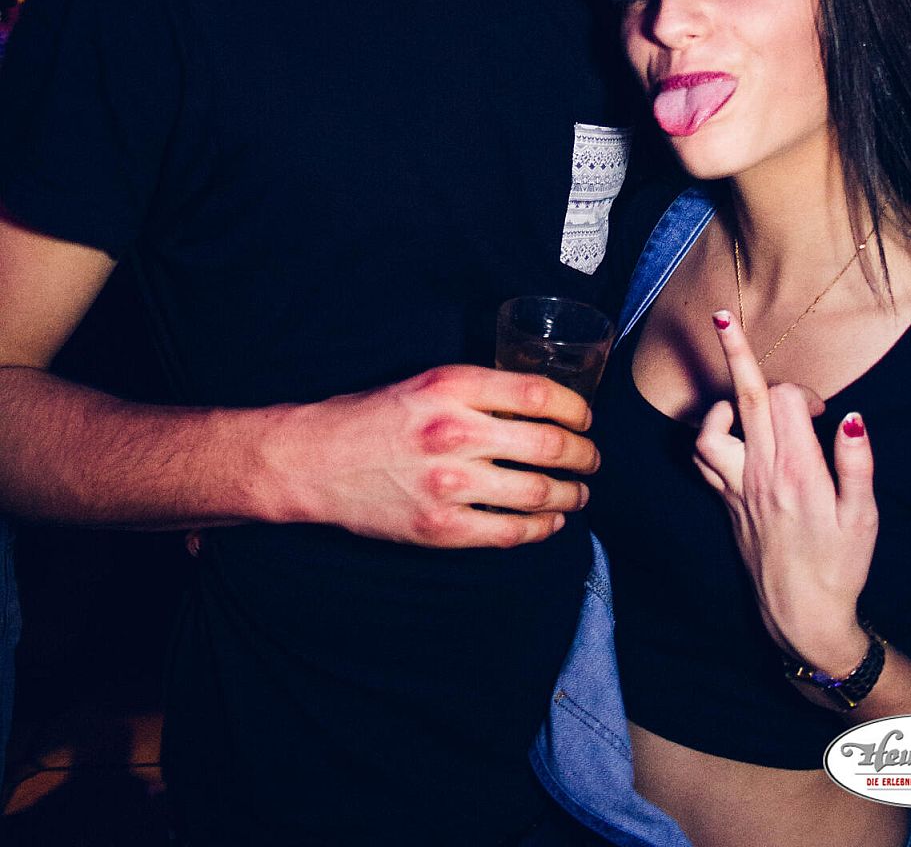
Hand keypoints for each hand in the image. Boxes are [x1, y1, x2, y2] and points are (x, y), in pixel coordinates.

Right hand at [263, 364, 598, 548]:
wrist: (315, 461)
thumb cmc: (372, 417)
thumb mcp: (425, 382)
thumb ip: (479, 390)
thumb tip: (540, 405)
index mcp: (451, 386)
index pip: (537, 393)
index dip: (575, 407)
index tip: (585, 418)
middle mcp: (454, 431)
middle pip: (548, 443)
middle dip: (584, 454)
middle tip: (592, 458)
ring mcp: (448, 483)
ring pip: (537, 491)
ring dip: (572, 493)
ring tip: (580, 491)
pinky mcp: (440, 527)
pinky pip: (509, 532)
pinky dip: (541, 528)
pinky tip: (552, 521)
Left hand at [693, 312, 877, 674]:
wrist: (803, 617)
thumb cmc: (840, 565)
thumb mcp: (864, 515)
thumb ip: (857, 461)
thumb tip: (852, 415)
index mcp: (797, 469)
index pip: (789, 399)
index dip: (808, 393)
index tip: (824, 412)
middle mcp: (761, 471)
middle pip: (744, 397)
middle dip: (734, 352)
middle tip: (721, 316)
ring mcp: (737, 487)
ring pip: (709, 430)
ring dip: (719, 405)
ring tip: (737, 400)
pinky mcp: (726, 503)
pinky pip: (701, 461)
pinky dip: (706, 439)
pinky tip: (723, 435)